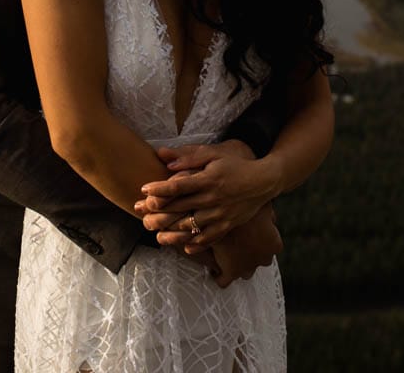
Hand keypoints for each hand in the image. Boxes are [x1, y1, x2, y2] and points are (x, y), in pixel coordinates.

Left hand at [137, 142, 279, 247]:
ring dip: (172, 232)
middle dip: (157, 212)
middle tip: (139, 213)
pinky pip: (210, 238)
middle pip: (180, 208)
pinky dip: (197, 244)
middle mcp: (213, 198)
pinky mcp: (228, 225)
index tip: (144, 189)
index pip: (179, 185)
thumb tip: (165, 159)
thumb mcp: (215, 154)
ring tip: (156, 235)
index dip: (160, 188)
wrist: (264, 181)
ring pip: (192, 226)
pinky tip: (184, 248)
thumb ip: (190, 157)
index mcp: (208, 179)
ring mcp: (221, 214)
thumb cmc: (236, 165)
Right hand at [206, 206, 281, 287]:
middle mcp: (264, 259)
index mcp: (275, 245)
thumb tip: (272, 219)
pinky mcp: (230, 273)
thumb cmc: (245, 205)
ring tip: (224, 252)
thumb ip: (270, 215)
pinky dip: (219, 275)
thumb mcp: (263, 205)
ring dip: (236, 264)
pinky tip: (213, 263)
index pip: (272, 246)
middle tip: (237, 240)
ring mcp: (247, 268)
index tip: (249, 231)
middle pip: (259, 260)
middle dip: (249, 253)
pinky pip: (223, 281)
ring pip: (245, 273)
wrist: (224, 212)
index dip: (260, 238)